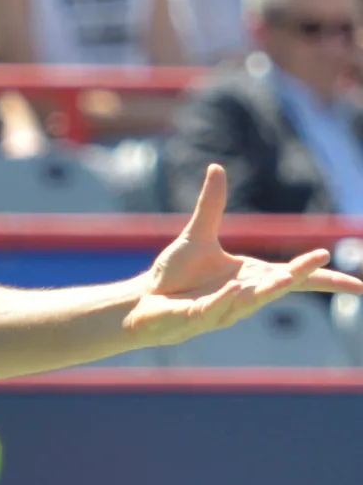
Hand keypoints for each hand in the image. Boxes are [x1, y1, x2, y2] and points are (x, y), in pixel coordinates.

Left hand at [125, 164, 362, 342]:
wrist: (144, 302)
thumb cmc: (175, 275)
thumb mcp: (197, 235)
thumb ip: (212, 205)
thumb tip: (217, 167)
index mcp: (251, 278)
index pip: (295, 279)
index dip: (325, 280)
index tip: (360, 286)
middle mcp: (243, 296)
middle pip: (279, 286)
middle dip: (300, 275)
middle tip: (322, 259)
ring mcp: (221, 309)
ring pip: (250, 301)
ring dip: (268, 290)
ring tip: (286, 276)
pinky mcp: (195, 317)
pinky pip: (213, 309)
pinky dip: (224, 300)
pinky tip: (233, 288)